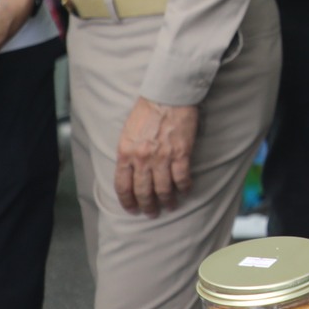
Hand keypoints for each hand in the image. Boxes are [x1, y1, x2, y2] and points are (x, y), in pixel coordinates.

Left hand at [115, 97, 198, 215]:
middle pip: (143, 191)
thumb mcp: (127, 133)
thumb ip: (127, 153)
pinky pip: (182, 178)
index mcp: (126, 153)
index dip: (128, 201)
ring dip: (166, 200)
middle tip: (151, 213)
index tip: (132, 209)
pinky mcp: (181, 153)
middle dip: (147, 206)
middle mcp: (142, 159)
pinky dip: (184, 187)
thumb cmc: (147, 111)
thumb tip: (130, 172)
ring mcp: (162, 157)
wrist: (168, 95)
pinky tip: (185, 191)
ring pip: (162, 189)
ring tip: (170, 205)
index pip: (123, 186)